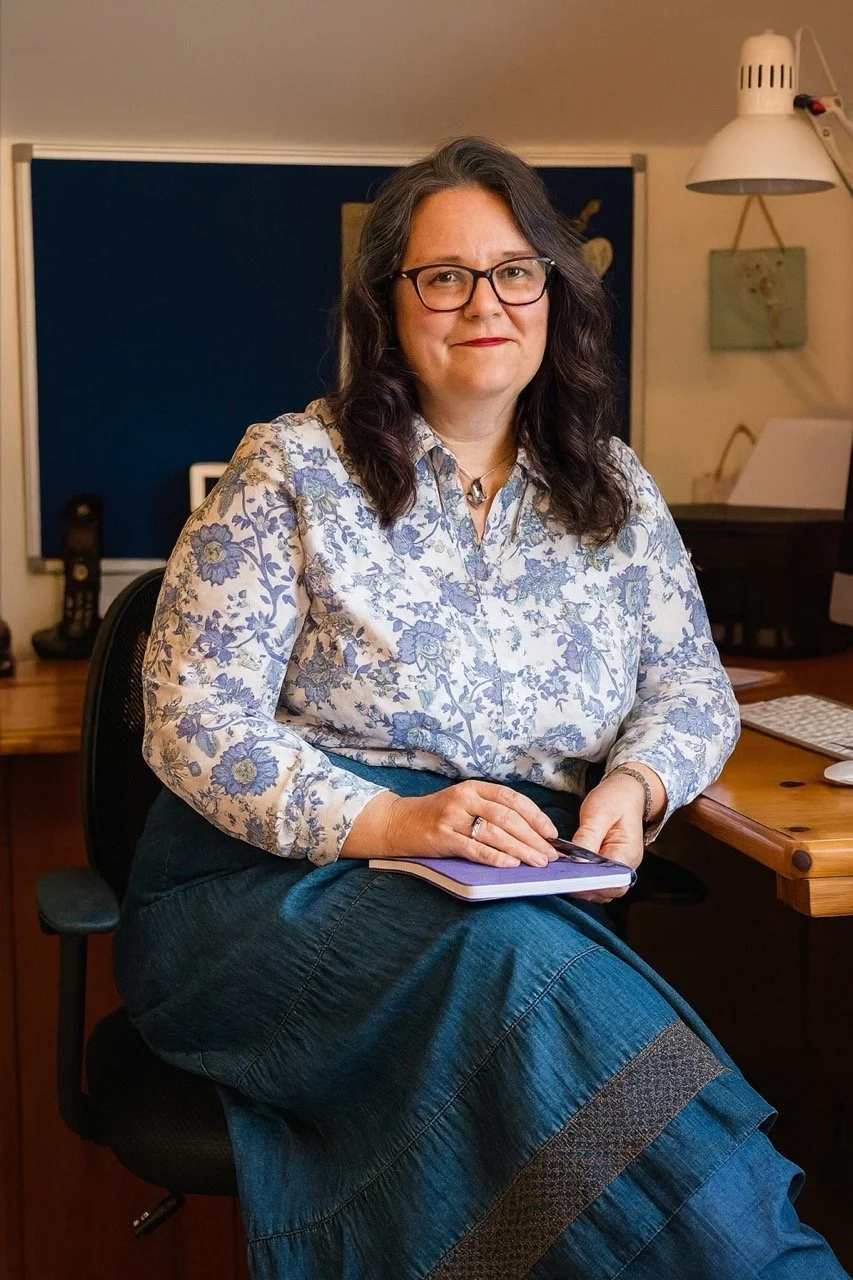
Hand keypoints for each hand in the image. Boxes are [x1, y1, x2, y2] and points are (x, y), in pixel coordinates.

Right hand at [342, 781, 559, 867]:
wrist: (396, 823)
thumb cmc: (436, 816)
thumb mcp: (463, 803)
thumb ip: (490, 811)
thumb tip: (529, 832)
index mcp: (473, 788)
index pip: (512, 799)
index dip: (535, 816)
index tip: (552, 833)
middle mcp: (464, 798)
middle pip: (508, 818)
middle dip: (533, 838)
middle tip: (550, 855)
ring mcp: (452, 817)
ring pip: (495, 833)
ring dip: (521, 850)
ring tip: (537, 862)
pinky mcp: (442, 837)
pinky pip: (474, 848)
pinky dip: (494, 857)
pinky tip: (510, 864)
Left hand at [569, 771, 650, 902]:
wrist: (627, 792)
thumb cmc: (615, 799)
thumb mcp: (599, 812)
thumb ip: (588, 836)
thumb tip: (577, 861)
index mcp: (627, 853)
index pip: (612, 881)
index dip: (591, 884)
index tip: (569, 879)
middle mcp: (627, 865)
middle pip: (607, 890)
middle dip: (583, 888)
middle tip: (559, 878)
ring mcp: (619, 867)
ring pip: (601, 889)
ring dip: (582, 886)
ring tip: (561, 875)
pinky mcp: (609, 865)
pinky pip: (597, 879)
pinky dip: (583, 879)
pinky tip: (568, 871)